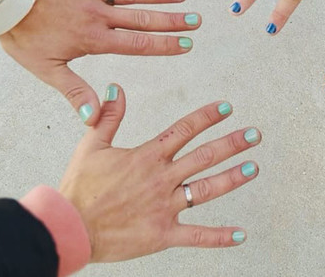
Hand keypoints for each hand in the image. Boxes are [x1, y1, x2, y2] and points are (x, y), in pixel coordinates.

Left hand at [0, 0, 197, 123]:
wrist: (5, 1)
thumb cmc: (23, 36)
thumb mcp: (47, 70)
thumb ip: (75, 92)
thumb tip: (95, 118)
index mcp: (94, 39)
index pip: (137, 44)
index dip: (164, 45)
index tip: (186, 44)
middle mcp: (99, 15)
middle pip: (142, 19)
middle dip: (171, 20)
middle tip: (196, 19)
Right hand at [59, 88, 260, 260]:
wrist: (70, 227)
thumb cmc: (79, 189)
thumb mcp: (91, 146)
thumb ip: (108, 117)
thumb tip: (115, 89)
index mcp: (146, 156)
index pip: (184, 129)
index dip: (207, 116)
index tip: (226, 107)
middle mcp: (161, 179)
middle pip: (204, 156)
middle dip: (232, 143)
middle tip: (254, 134)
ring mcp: (165, 207)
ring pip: (206, 189)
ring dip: (232, 178)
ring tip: (253, 167)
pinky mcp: (163, 234)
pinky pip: (197, 235)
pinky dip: (220, 236)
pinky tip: (241, 234)